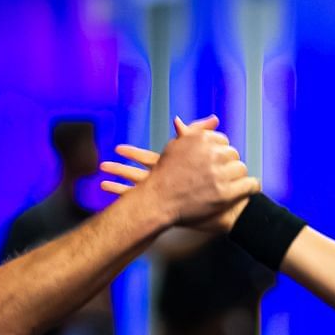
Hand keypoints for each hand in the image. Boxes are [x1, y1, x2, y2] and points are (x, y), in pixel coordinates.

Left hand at [101, 116, 258, 229]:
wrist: (233, 210)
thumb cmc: (225, 187)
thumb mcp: (210, 162)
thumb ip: (194, 138)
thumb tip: (177, 121)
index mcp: (177, 172)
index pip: (151, 160)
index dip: (133, 154)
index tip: (117, 149)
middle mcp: (170, 185)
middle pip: (139, 176)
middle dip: (120, 170)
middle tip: (101, 165)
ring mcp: (170, 200)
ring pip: (140, 195)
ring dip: (119, 188)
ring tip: (101, 184)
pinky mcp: (173, 213)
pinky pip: (148, 211)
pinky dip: (130, 208)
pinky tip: (116, 212)